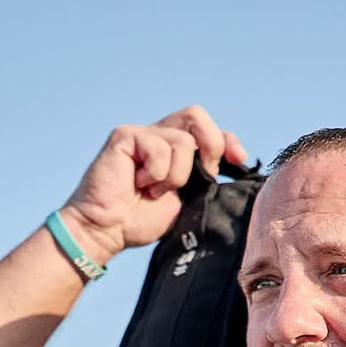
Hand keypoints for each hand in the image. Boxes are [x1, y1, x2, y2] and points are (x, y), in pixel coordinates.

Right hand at [60, 105, 248, 263]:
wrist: (107, 231)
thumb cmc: (139, 221)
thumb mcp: (184, 200)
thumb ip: (203, 179)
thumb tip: (231, 164)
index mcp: (176, 152)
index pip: (209, 131)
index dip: (228, 141)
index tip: (238, 159)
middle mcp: (160, 137)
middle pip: (197, 116)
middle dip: (211, 145)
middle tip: (203, 174)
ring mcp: (142, 134)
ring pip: (184, 141)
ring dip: (177, 175)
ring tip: (154, 190)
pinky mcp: (125, 136)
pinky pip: (159, 148)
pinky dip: (156, 175)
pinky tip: (138, 185)